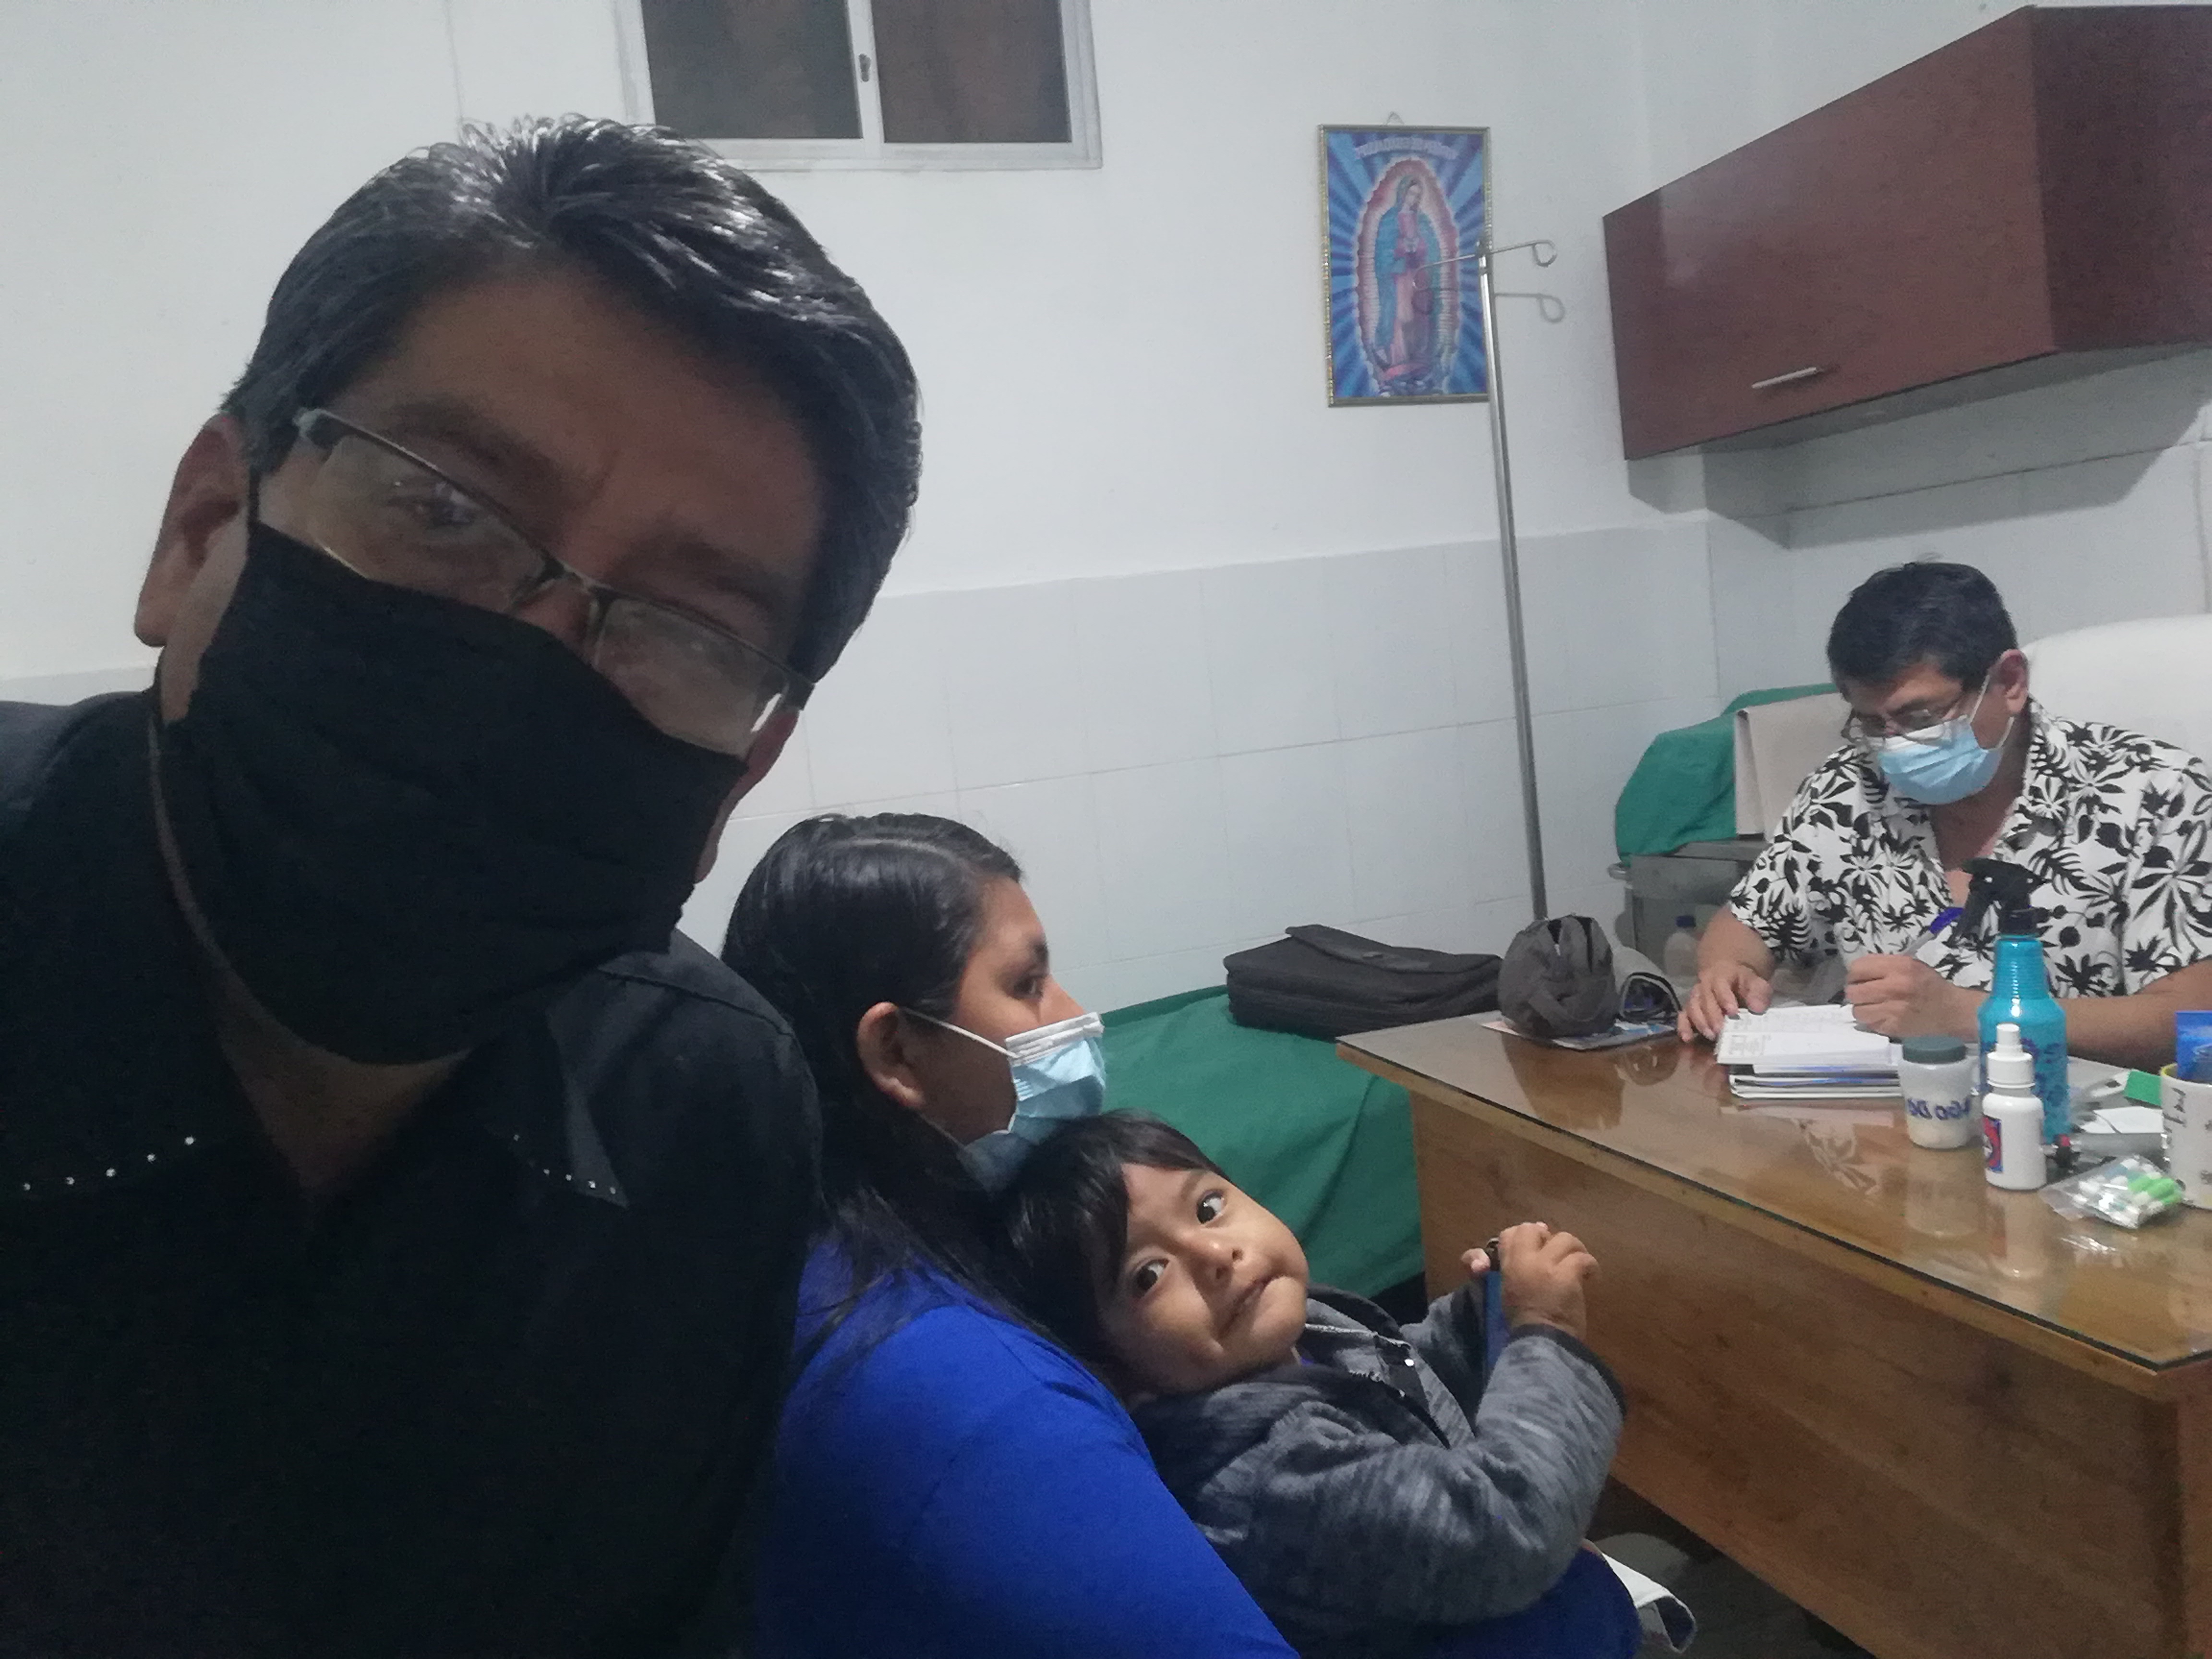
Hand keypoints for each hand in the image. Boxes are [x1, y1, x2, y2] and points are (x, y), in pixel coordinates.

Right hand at [1487, 1221, 1596, 1340]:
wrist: (1541, 1343)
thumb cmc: (1525, 1327)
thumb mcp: (1509, 1296)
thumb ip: (1515, 1272)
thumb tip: (1531, 1253)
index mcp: (1507, 1269)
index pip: (1507, 1235)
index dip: (1519, 1237)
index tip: (1533, 1248)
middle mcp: (1523, 1261)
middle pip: (1530, 1229)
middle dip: (1544, 1237)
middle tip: (1555, 1253)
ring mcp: (1545, 1266)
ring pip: (1562, 1238)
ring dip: (1573, 1248)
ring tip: (1578, 1263)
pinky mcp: (1566, 1275)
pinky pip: (1582, 1258)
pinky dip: (1591, 1266)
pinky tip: (1592, 1277)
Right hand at [1678, 961, 1771, 1040]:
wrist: (1731, 977)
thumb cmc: (1744, 983)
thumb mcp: (1756, 983)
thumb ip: (1759, 993)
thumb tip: (1757, 1008)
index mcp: (1721, 975)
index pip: (1720, 985)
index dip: (1725, 998)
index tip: (1732, 1012)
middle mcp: (1704, 985)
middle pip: (1704, 998)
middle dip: (1712, 1015)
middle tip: (1720, 1030)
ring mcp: (1696, 996)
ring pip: (1692, 1007)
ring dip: (1699, 1022)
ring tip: (1710, 1035)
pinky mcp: (1690, 1008)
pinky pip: (1683, 1015)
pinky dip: (1683, 1026)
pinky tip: (1687, 1038)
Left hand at [1843, 955, 1974, 1038]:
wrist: (1951, 1010)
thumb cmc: (1929, 985)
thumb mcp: (1910, 964)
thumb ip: (1883, 965)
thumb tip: (1857, 972)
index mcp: (1898, 967)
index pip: (1857, 968)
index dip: (1855, 974)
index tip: (1859, 979)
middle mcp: (1893, 987)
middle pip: (1853, 992)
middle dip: (1856, 993)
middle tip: (1864, 994)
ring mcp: (1892, 1009)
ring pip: (1857, 1011)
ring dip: (1862, 1009)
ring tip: (1873, 1006)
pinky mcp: (1893, 1027)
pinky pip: (1869, 1024)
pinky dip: (1873, 1021)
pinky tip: (1883, 1016)